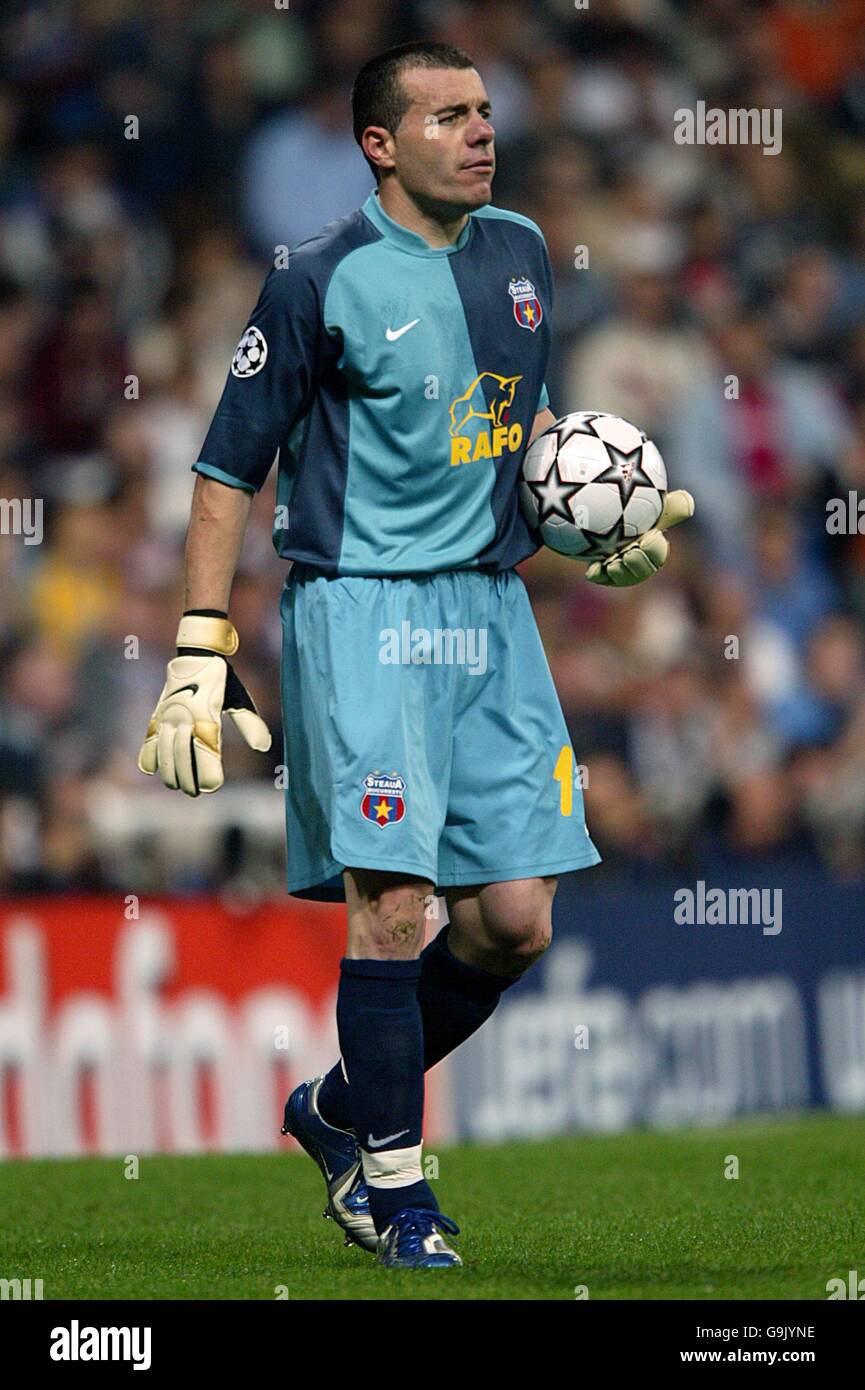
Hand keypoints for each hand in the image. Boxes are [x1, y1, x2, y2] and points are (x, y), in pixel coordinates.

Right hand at [137, 614, 270, 795]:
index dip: (208, 774)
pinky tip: (154, 769)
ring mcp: (168, 717)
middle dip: (188, 781)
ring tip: (176, 786)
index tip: (213, 786)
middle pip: (182, 759)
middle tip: (194, 793)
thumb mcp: (239, 700)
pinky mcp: (157, 715)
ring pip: (163, 753)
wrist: (196, 653)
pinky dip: (149, 756)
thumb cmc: (223, 680)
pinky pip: (148, 740)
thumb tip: (264, 747)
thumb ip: (250, 724)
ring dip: (169, 773)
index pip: (206, 755)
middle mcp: (185, 719)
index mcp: (207, 717)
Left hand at [584, 489, 694, 586]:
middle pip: (641, 571)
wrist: (599, 506)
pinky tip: (591, 569)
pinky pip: (598, 576)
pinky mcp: (597, 568)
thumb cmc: (630, 501)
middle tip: (629, 553)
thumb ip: (669, 504)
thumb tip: (688, 500)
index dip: (655, 550)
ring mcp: (616, 566)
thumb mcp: (650, 501)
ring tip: (612, 563)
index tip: (651, 536)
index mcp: (651, 547)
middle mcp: (635, 560)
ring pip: (620, 577)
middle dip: (639, 566)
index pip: (657, 555)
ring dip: (619, 573)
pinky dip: (597, 574)